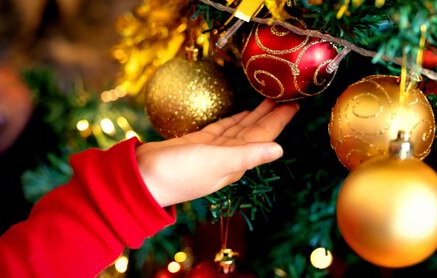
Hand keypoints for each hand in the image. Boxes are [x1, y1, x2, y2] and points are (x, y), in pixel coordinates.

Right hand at [136, 99, 298, 206]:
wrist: (141, 180)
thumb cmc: (178, 173)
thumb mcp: (216, 162)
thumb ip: (248, 155)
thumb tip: (280, 150)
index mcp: (236, 162)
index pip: (264, 136)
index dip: (279, 120)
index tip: (294, 104)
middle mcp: (228, 156)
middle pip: (256, 130)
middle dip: (271, 114)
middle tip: (287, 95)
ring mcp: (213, 150)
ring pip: (241, 128)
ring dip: (255, 114)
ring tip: (269, 100)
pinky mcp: (198, 144)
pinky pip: (223, 129)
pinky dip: (235, 120)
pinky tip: (243, 114)